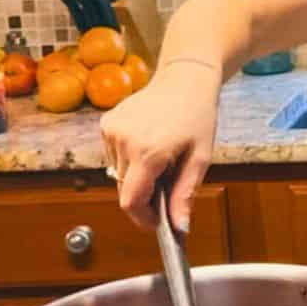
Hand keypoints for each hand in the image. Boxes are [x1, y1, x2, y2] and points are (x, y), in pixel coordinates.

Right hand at [100, 63, 219, 231]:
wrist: (185, 78)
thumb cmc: (197, 115)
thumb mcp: (200, 158)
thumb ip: (185, 194)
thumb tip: (179, 227)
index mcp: (149, 152)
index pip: (131, 201)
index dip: (142, 218)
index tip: (155, 222)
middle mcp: (124, 142)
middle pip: (124, 189)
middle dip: (144, 194)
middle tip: (167, 180)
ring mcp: (112, 131)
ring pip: (117, 174)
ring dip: (136, 175)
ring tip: (160, 157)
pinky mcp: (106, 123)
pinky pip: (113, 156)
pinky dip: (128, 158)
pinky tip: (147, 142)